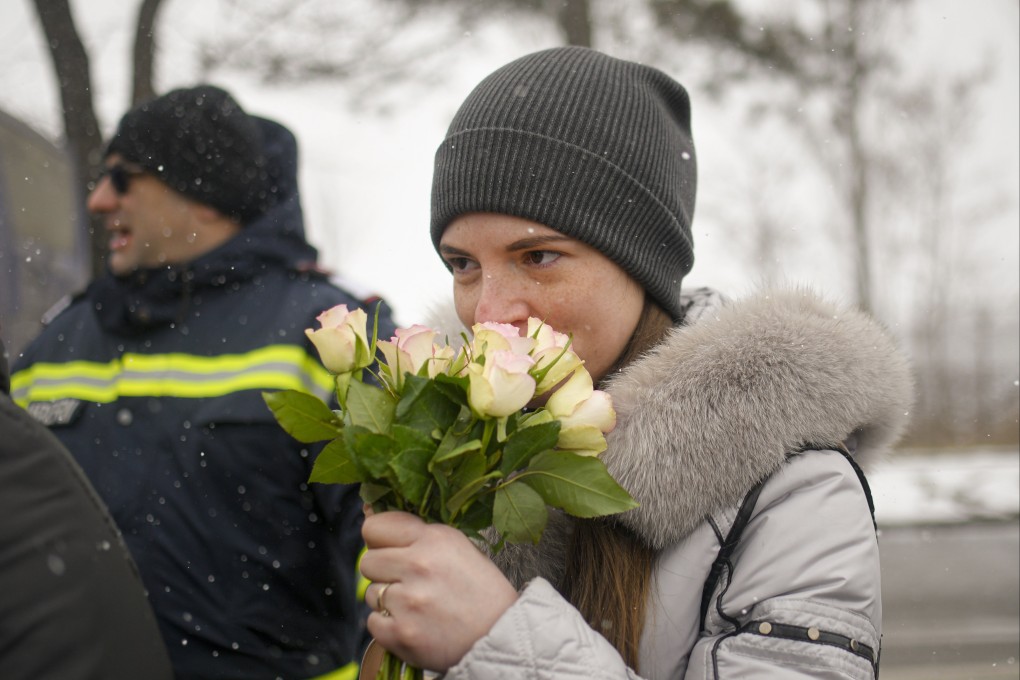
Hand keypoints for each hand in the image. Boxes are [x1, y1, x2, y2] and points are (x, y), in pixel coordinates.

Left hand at [360, 511, 518, 671]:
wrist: (501, 636)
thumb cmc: (481, 590)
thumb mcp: (457, 547)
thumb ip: (418, 534)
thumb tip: (370, 514)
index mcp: (433, 539)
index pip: (374, 527)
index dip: (378, 539)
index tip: (387, 548)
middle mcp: (418, 565)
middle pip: (367, 561)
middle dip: (383, 572)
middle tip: (407, 582)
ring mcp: (407, 601)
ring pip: (370, 593)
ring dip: (387, 600)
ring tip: (416, 606)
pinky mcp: (400, 633)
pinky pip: (373, 622)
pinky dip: (388, 625)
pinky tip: (413, 624)